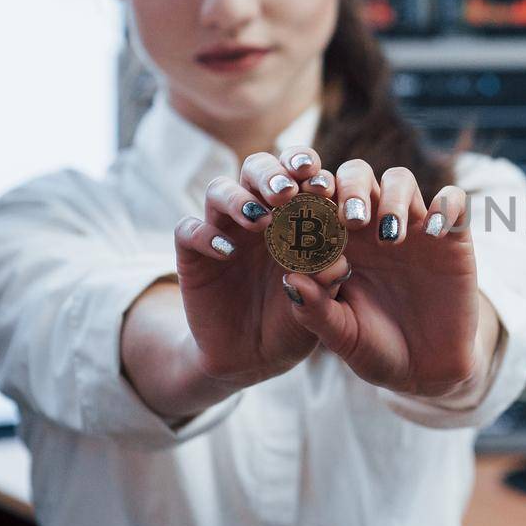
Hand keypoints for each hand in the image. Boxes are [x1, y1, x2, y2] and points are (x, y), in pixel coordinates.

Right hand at [172, 146, 348, 386]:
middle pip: (257, 169)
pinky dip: (204, 235)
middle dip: (273, 174)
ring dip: (239, 199)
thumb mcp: (318, 306)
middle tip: (287, 192)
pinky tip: (226, 252)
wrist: (254, 356)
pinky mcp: (193, 254)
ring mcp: (223, 230)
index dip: (310, 174)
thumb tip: (337, 263)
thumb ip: (329, 284)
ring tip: (259, 221)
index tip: (324, 186)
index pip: (300, 178)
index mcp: (295, 217)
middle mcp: (257, 215)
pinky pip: (188, 230)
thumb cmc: (294, 322)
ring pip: (219, 190)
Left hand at [279, 159, 484, 398]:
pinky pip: (454, 201)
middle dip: (351, 188)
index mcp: (338, 242)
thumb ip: (315, 311)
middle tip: (351, 220)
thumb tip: (290, 278)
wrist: (427, 369)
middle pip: (359, 175)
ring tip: (389, 235)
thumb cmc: (376, 350)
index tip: (305, 212)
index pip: (320, 199)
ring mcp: (414, 229)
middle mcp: (373, 227)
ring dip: (392, 197)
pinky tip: (435, 234)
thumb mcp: (342, 337)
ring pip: (401, 180)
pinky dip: (446, 206)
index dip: (310, 195)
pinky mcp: (453, 238)